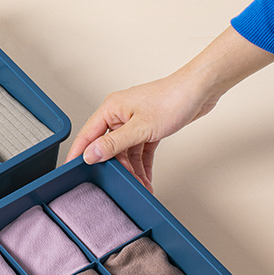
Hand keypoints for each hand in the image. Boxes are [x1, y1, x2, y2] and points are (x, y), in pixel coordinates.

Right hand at [65, 27, 273, 190]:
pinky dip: (143, 163)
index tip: (71, 169)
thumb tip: (90, 155)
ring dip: (133, 169)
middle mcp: (120, 114)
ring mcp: (134, 121)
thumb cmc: (173, 98)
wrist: (202, 89)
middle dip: (116, 167)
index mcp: (111, 109)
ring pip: (126, 151)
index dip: (79, 153)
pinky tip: (145, 177)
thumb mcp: (140, 127)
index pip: (87, 135)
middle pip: (109, 147)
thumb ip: (113, 144)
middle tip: (120, 184)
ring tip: (139, 185)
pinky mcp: (148, 127)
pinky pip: (140, 149)